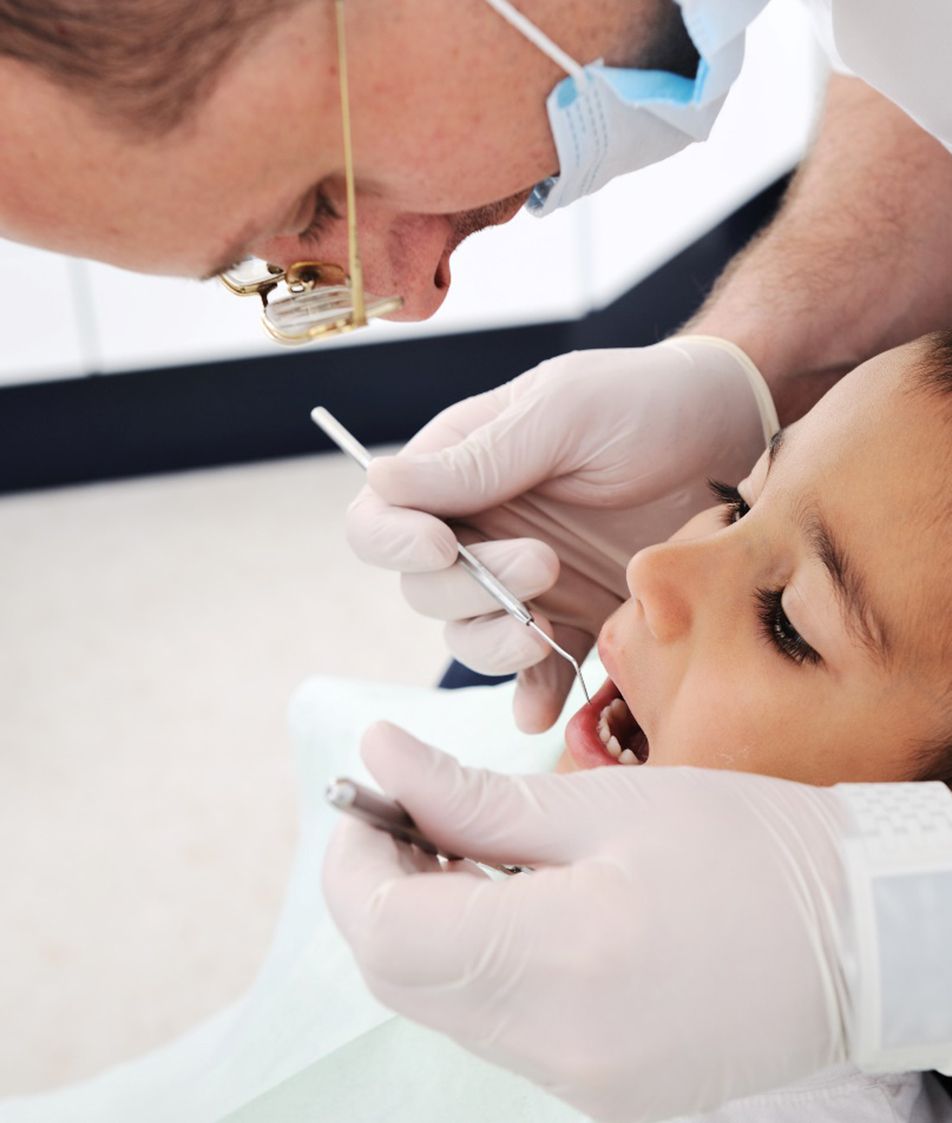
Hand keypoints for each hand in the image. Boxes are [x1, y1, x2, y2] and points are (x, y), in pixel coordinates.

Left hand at [323, 724, 849, 1122]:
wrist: (861, 934)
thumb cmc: (743, 844)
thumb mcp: (602, 804)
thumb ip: (473, 796)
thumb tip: (379, 756)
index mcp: (565, 962)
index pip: (388, 931)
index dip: (355, 856)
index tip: (372, 793)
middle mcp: (560, 1046)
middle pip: (400, 976)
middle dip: (379, 887)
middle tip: (410, 809)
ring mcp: (579, 1080)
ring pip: (441, 1003)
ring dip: (425, 920)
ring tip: (464, 845)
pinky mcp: (598, 1087)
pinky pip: (494, 1024)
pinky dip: (474, 958)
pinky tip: (509, 900)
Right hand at [346, 337, 776, 731]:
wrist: (733, 435)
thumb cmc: (645, 402)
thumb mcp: (562, 413)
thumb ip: (478, 458)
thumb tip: (379, 480)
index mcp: (459, 469)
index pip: (382, 519)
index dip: (393, 544)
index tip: (440, 548)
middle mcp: (480, 529)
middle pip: (423, 590)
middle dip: (470, 590)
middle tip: (542, 564)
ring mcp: (525, 580)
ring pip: (469, 636)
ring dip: (497, 643)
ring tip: (548, 626)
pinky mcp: (575, 616)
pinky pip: (536, 670)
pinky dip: (533, 694)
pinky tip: (543, 710)